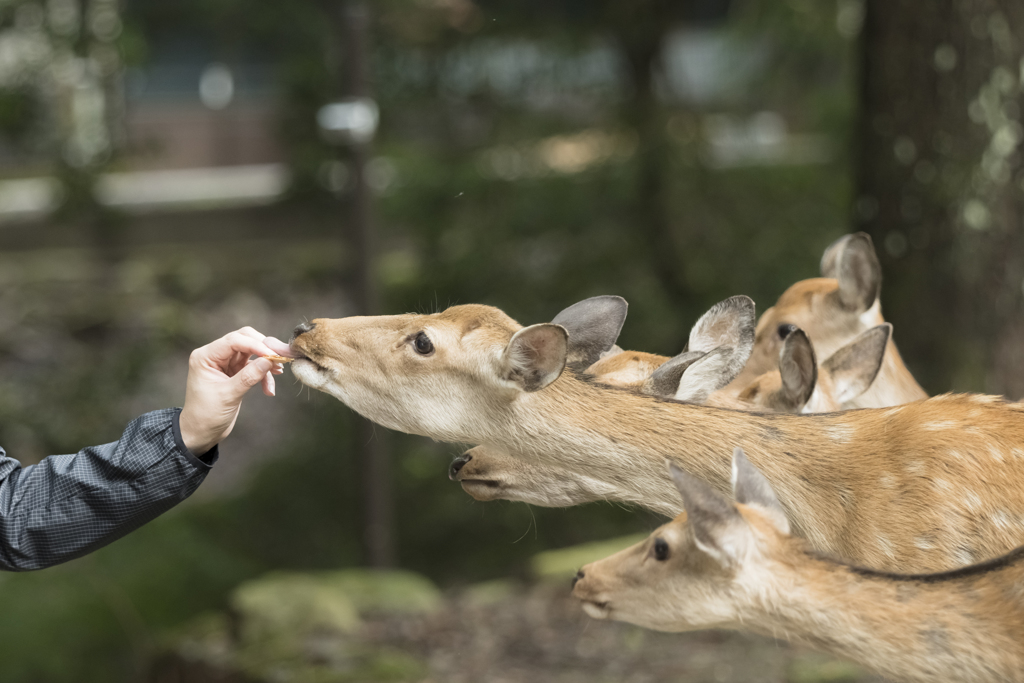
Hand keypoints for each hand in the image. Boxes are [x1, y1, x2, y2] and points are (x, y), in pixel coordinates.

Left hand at [179, 328, 289, 455]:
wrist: (201, 432)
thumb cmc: (206, 415)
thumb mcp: (228, 396)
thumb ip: (249, 376)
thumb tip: (269, 360)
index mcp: (205, 357)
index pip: (234, 340)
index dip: (255, 345)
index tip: (273, 355)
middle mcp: (215, 356)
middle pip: (244, 340)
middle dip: (263, 349)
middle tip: (279, 359)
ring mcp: (225, 363)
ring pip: (252, 352)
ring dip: (266, 363)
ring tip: (277, 374)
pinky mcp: (234, 372)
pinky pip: (254, 366)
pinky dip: (263, 374)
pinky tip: (269, 389)